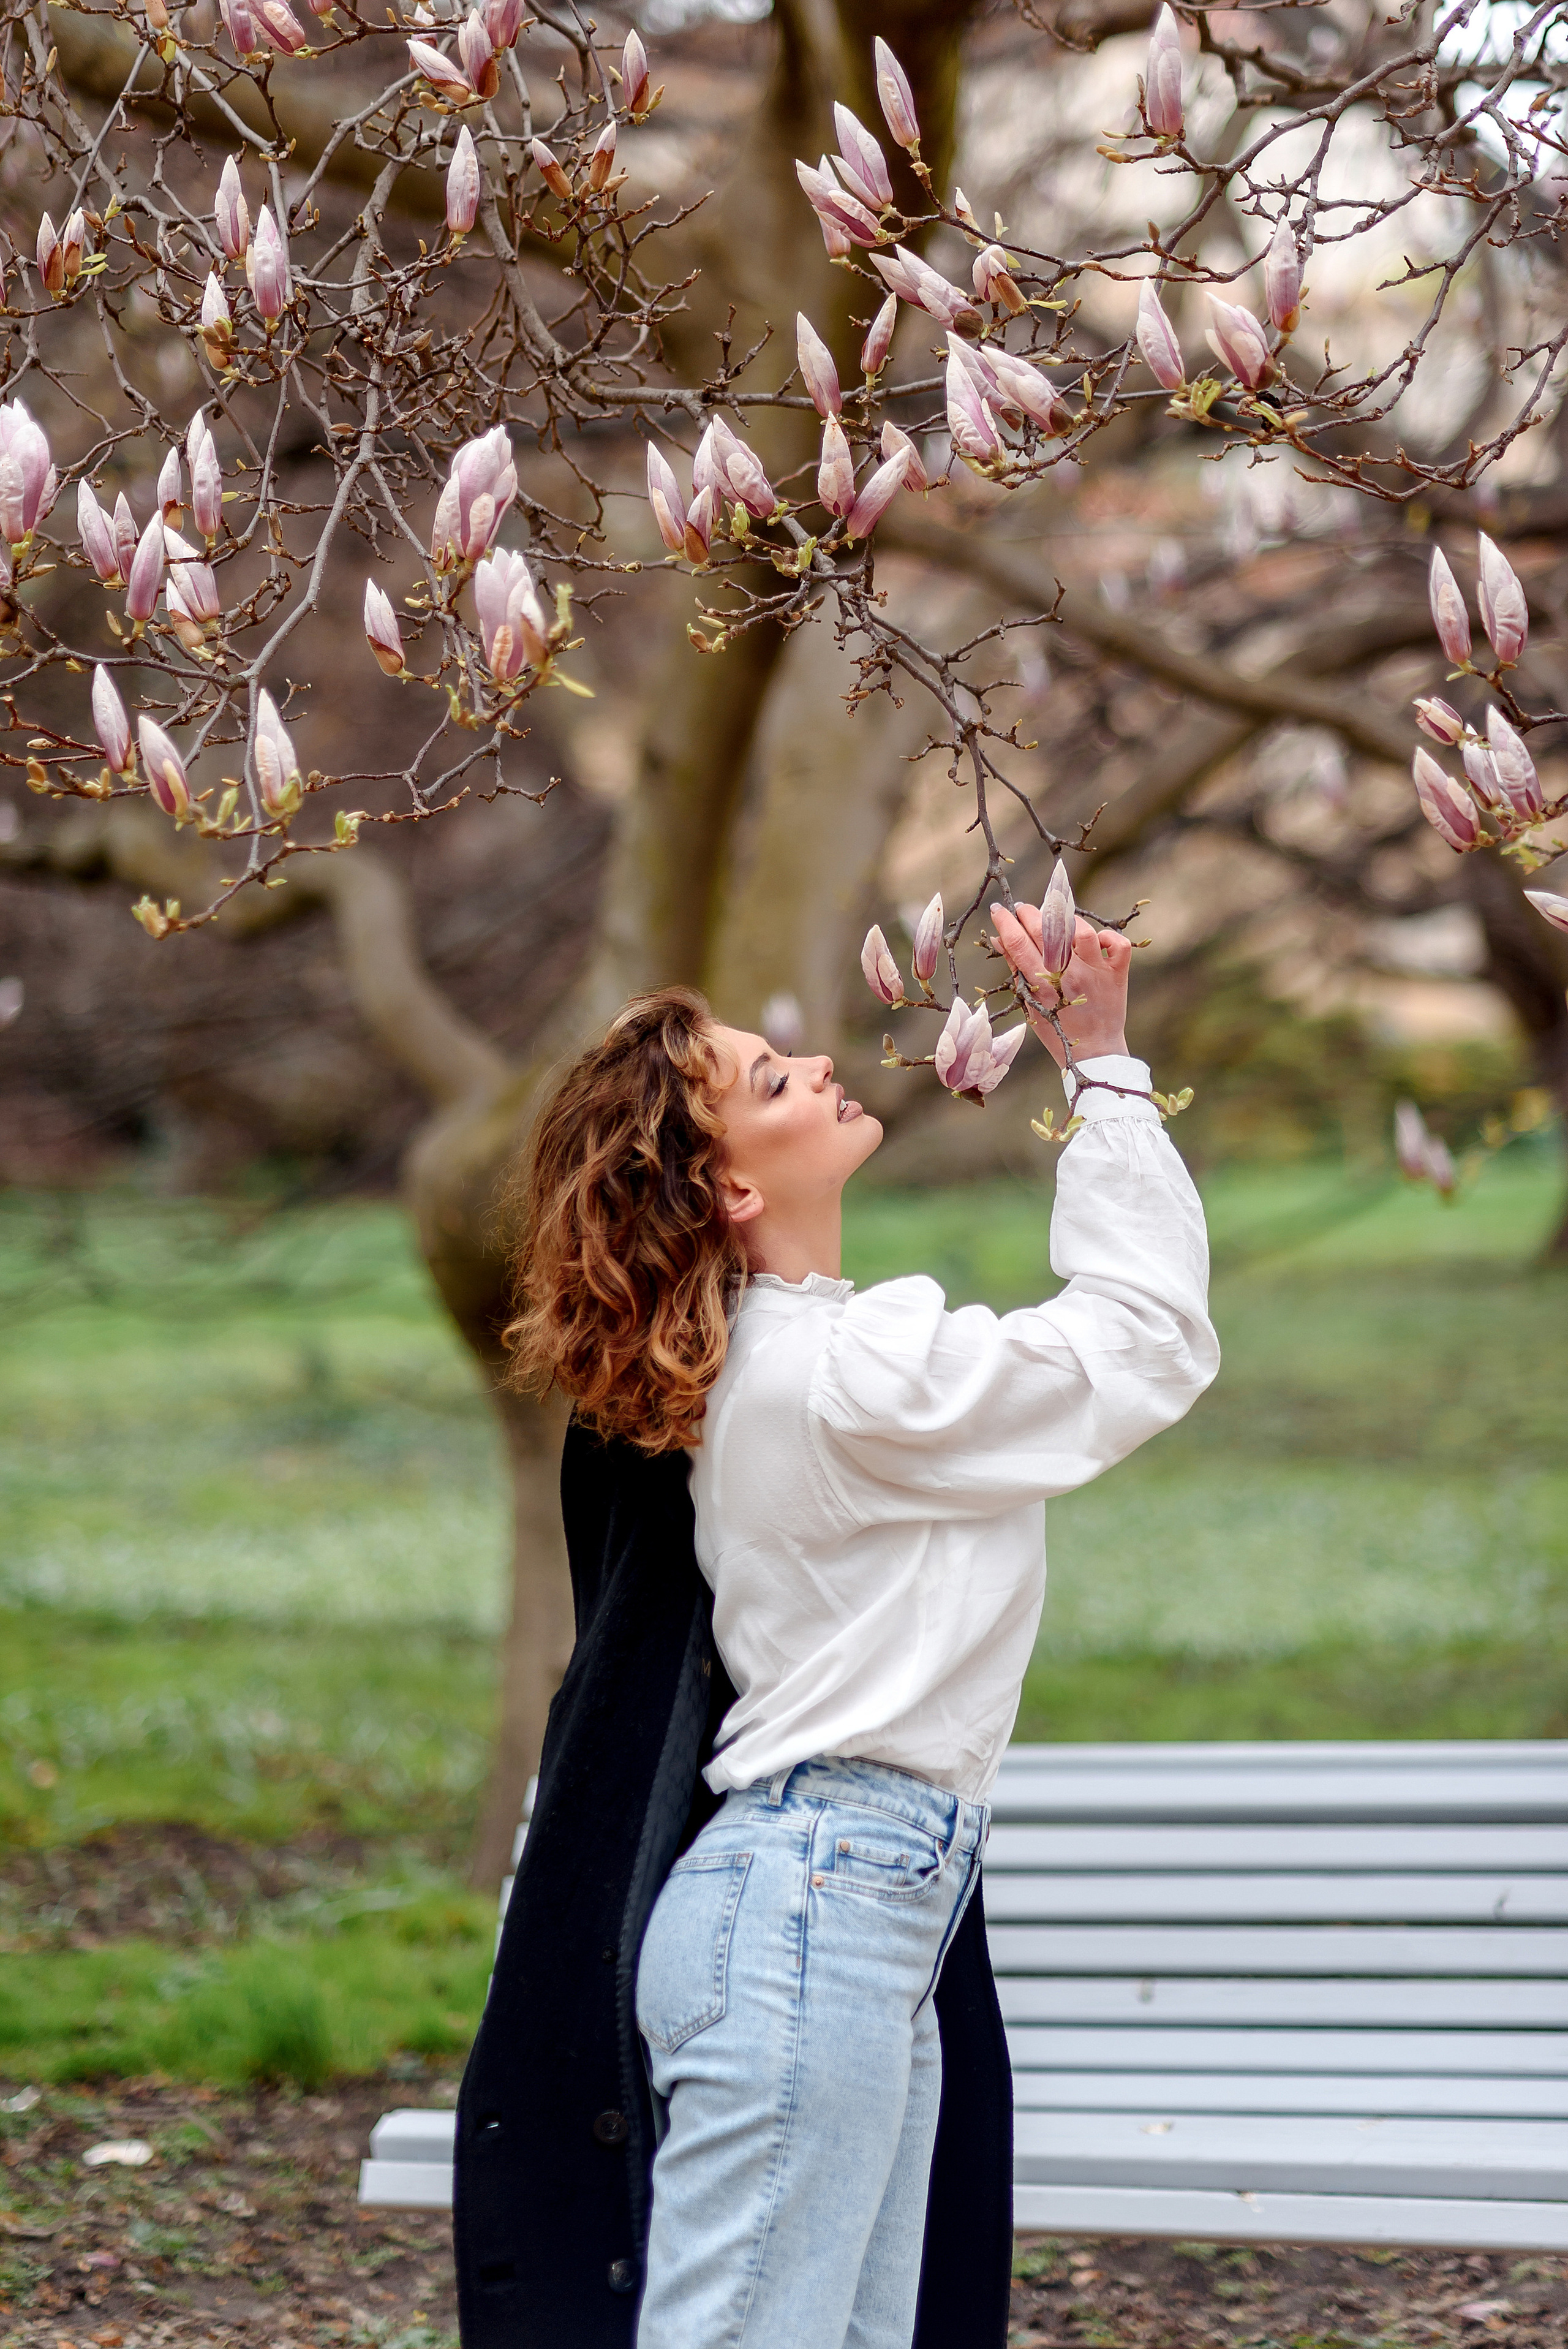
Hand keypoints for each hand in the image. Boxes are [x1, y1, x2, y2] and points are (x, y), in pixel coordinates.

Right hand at [990, 903, 1131, 1069]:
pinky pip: (1117, 944)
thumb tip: (999, 939)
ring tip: (1057, 920)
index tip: (998, 909)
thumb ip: (1016, 969)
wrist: (1094, 1052)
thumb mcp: (1030, 1002)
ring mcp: (1096, 973)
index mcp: (1044, 986)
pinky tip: (1095, 940)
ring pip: (1083, 932)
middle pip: (1046, 933)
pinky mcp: (1118, 973)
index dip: (1006, 923)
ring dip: (1067, 921)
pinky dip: (1108, 937)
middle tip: (1021, 908)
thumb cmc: (1057, 1028)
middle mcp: (1070, 976)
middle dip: (1029, 913)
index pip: (1019, 945)